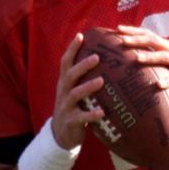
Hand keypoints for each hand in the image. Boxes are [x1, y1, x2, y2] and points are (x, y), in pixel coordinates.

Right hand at [51, 33, 104, 149]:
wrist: (62, 134)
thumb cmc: (75, 107)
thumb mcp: (76, 91)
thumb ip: (85, 78)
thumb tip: (106, 59)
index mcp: (65, 82)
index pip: (65, 62)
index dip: (72, 49)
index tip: (81, 35)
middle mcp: (63, 92)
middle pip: (69, 75)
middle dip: (82, 65)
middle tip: (97, 57)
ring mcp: (65, 106)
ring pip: (74, 94)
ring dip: (87, 87)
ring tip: (101, 81)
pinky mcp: (70, 121)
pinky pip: (80, 117)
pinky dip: (91, 114)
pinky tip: (103, 112)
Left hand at [116, 25, 168, 103]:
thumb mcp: (167, 64)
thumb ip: (153, 60)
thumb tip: (128, 61)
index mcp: (166, 47)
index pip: (148, 35)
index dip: (134, 31)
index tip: (117, 29)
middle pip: (154, 41)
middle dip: (138, 40)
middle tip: (122, 41)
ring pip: (165, 56)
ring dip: (151, 56)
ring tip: (137, 58)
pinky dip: (168, 81)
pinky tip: (158, 85)